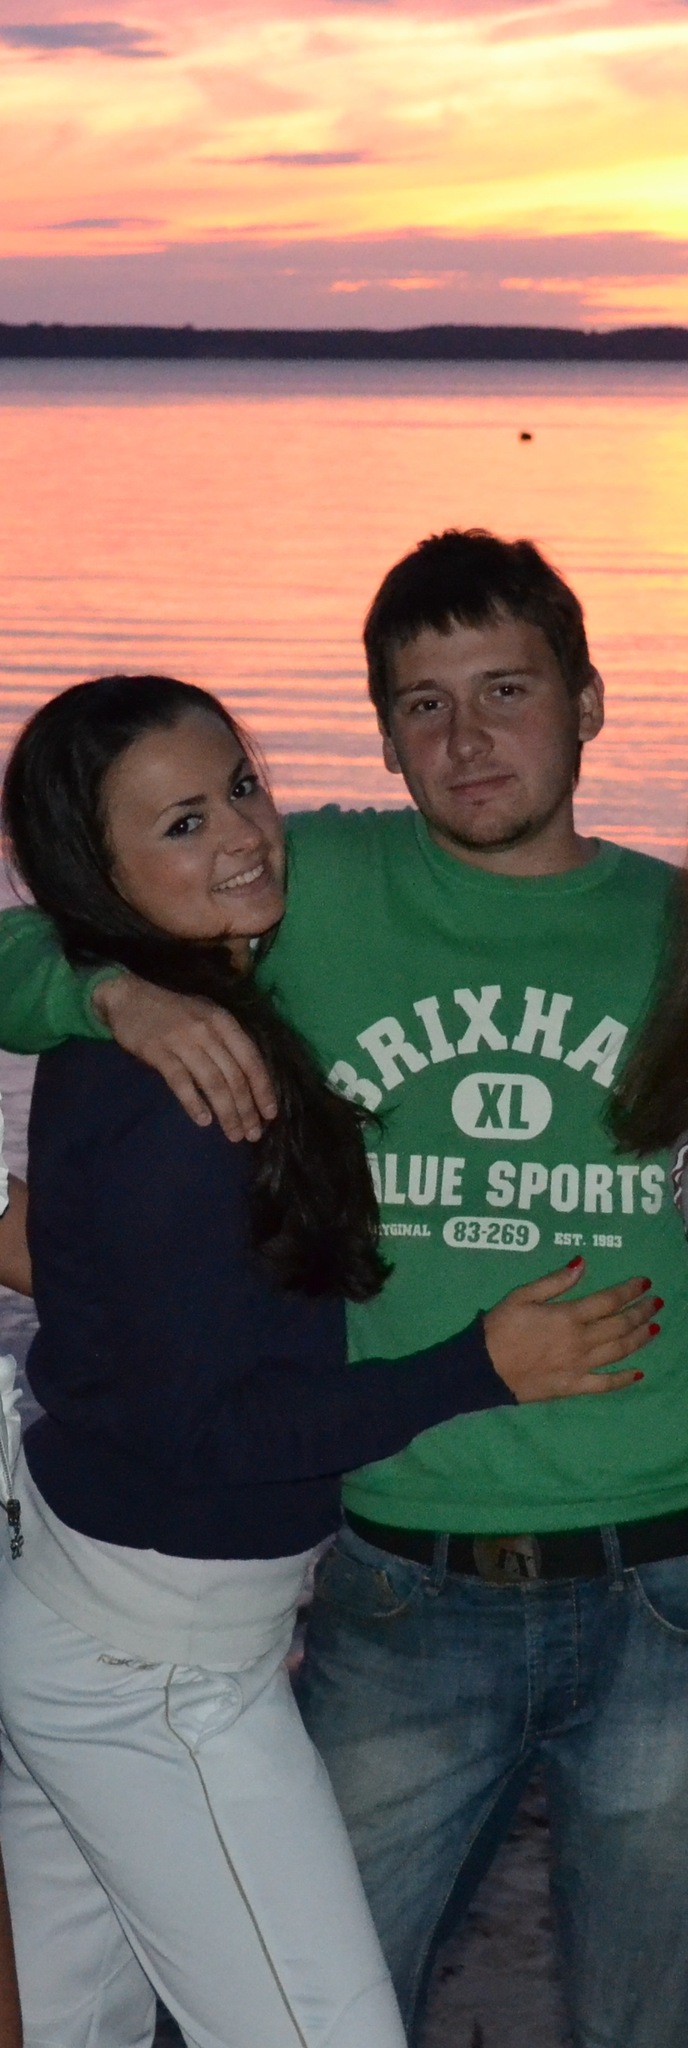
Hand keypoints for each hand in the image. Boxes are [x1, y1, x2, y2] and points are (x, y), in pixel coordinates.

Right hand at [93, 975, 276, 1142]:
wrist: (130, 997)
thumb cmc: (174, 1011)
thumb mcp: (206, 1017)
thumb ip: (225, 1042)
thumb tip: (248, 1081)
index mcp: (224, 1022)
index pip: (251, 1059)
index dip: (263, 1089)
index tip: (269, 1114)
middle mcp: (207, 1030)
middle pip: (234, 1075)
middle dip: (247, 1108)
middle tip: (253, 1134)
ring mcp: (182, 1041)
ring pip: (213, 1082)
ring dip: (227, 1112)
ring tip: (233, 1134)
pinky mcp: (158, 1051)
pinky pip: (180, 1081)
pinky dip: (194, 1102)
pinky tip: (203, 1120)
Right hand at [484, 1259, 659, 1402]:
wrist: (483, 1369)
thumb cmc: (499, 1328)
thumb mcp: (522, 1295)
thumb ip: (555, 1281)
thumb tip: (582, 1263)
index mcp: (568, 1316)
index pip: (608, 1300)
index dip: (629, 1290)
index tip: (645, 1282)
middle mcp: (580, 1341)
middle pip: (620, 1325)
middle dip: (641, 1312)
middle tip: (657, 1303)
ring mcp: (580, 1366)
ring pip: (619, 1351)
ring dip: (640, 1339)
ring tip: (655, 1328)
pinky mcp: (573, 1387)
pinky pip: (605, 1384)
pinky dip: (624, 1379)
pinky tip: (639, 1372)